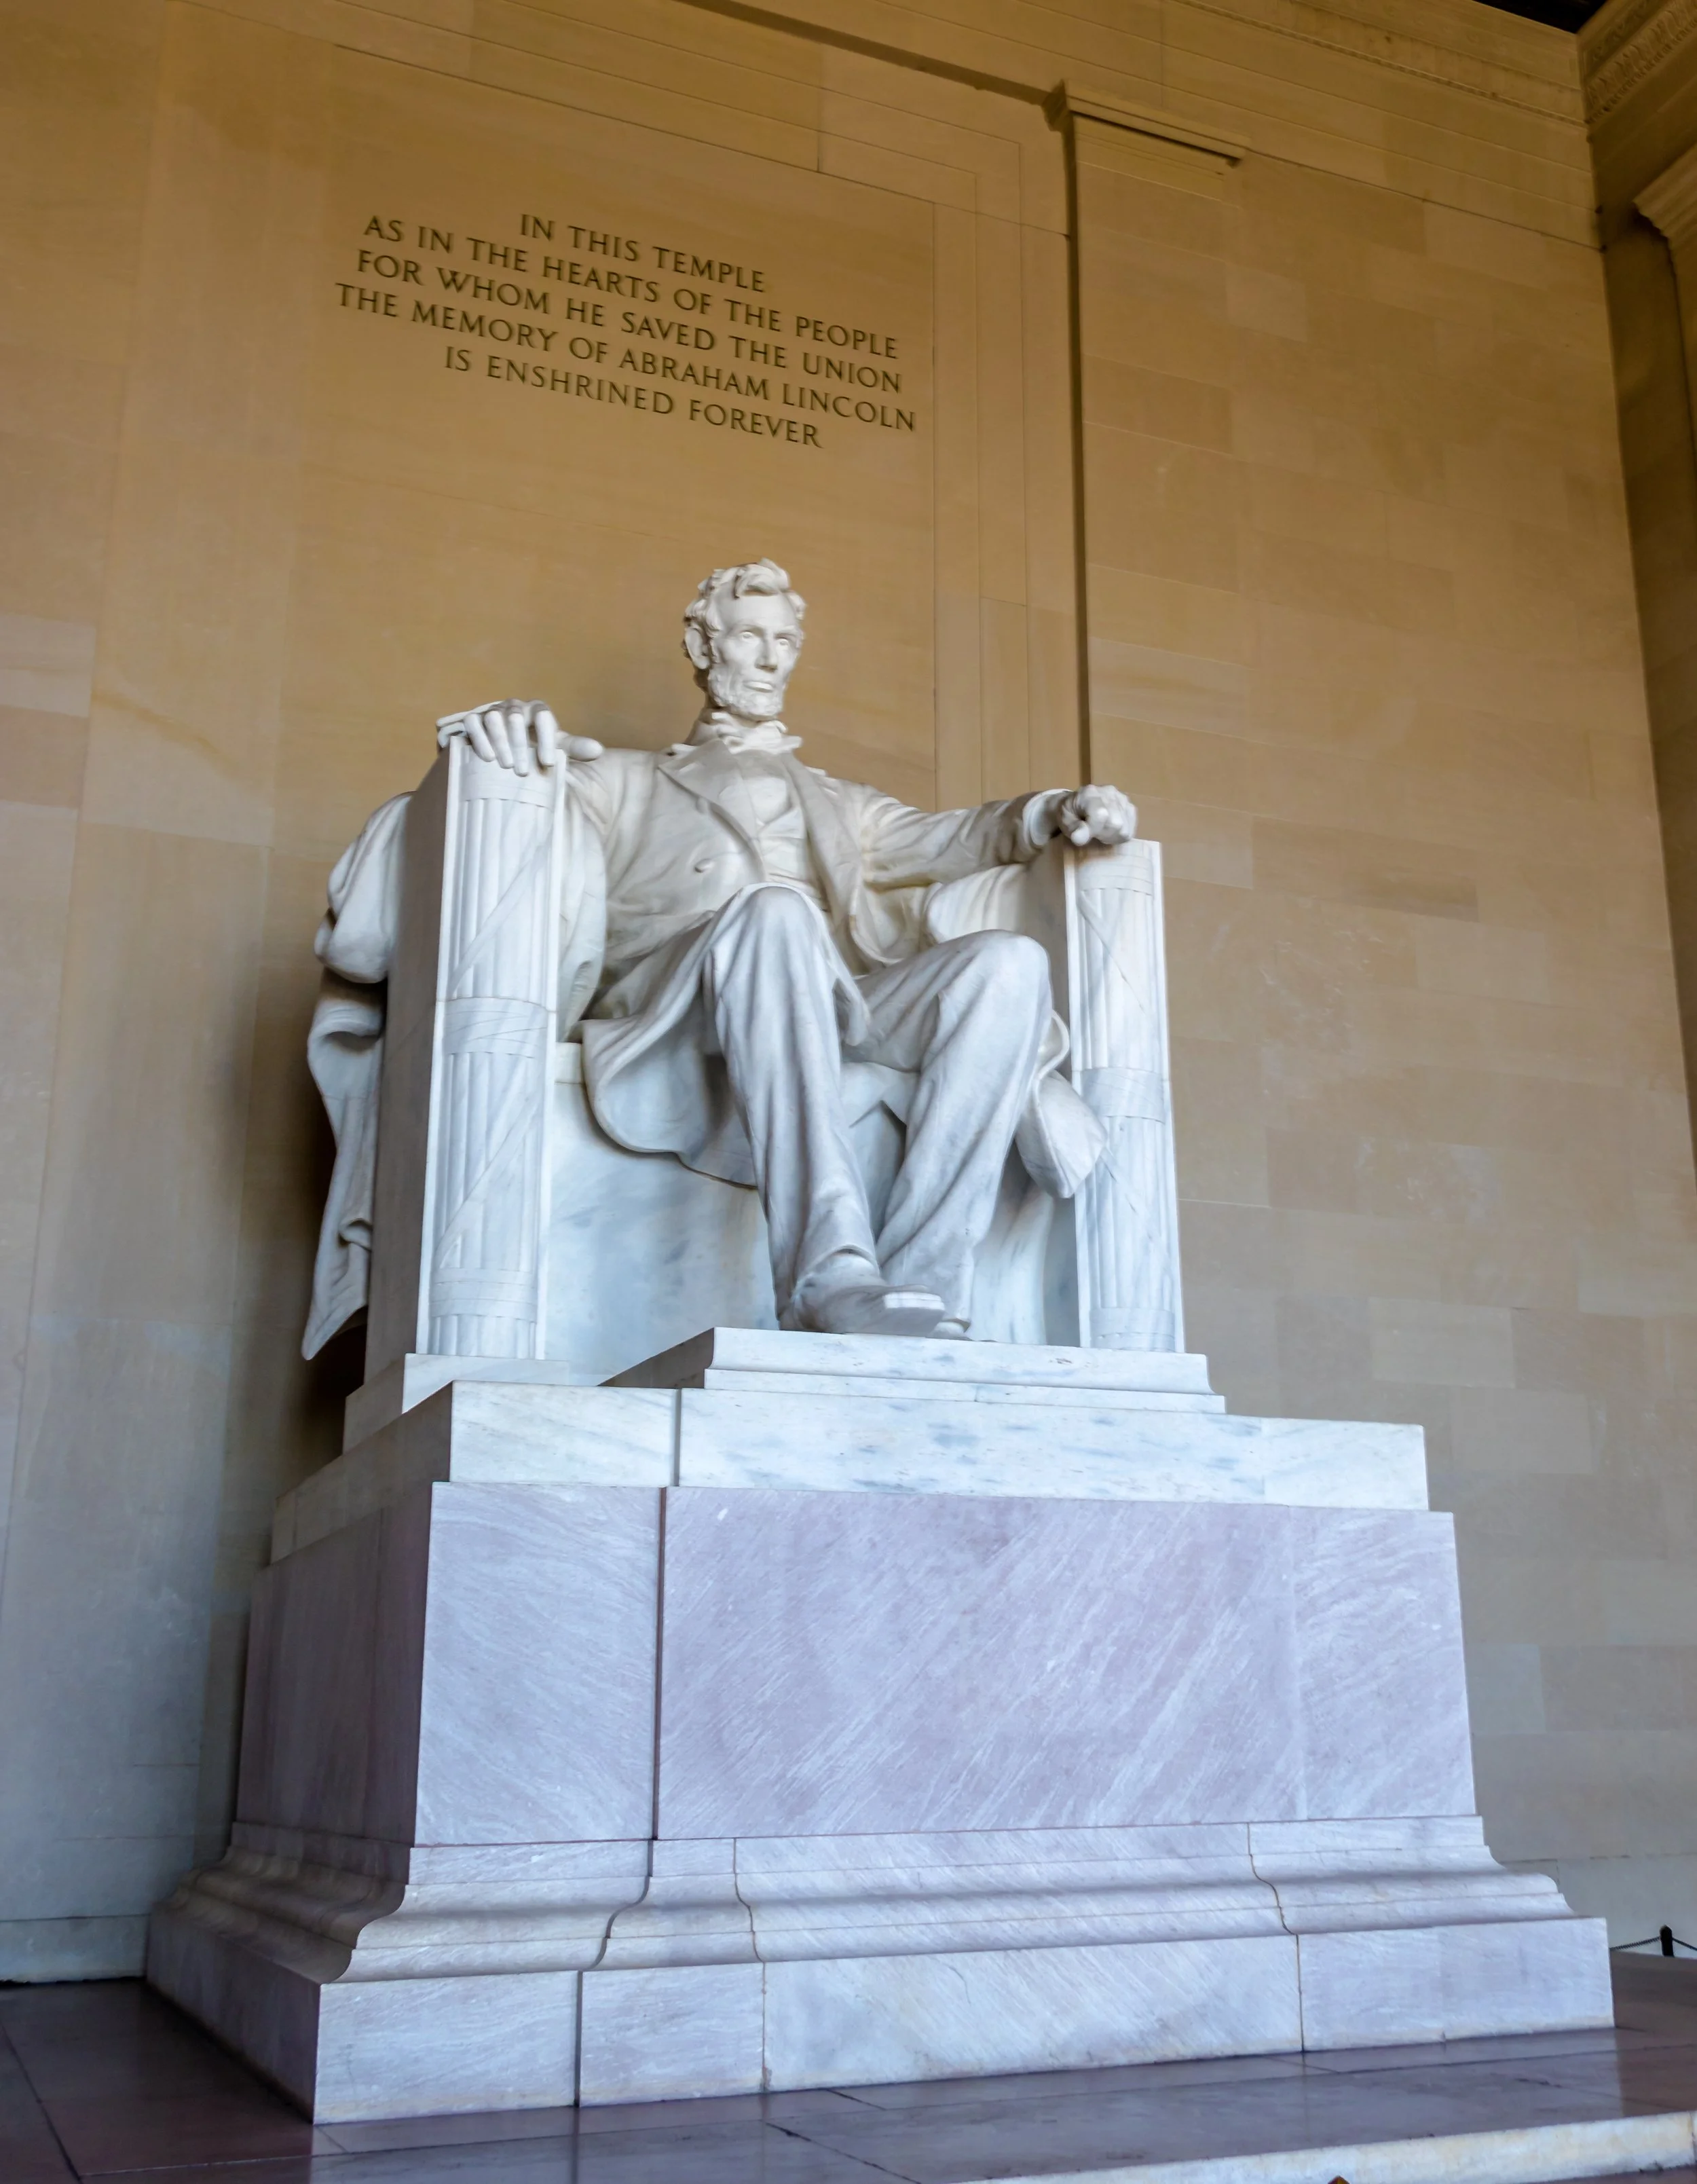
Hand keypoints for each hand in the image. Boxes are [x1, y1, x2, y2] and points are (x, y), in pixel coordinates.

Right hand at [435, 700, 603, 774]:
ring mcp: (493, 711)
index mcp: (537, 710)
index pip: (543, 716)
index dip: (546, 739)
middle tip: (522, 771)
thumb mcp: (556, 747)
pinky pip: (473, 723)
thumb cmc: (536, 747)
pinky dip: (479, 739)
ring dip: (499, 741)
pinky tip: (487, 758)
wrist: (508, 747)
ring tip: (505, 766)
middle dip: (520, 745)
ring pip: (493, 717)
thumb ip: (575, 748)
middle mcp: (515, 707)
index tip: (548, 763)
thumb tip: (598, 751)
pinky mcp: (474, 720)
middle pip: (516, 718)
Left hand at [1049, 783, 1135, 846]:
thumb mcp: (1064, 821)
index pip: (1101, 814)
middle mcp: (1109, 792)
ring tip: (1101, 830)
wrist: (1076, 802)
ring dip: (1111, 835)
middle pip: (1116, 824)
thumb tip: (1079, 838)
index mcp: (1089, 794)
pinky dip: (1120, 834)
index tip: (1085, 833)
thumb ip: (1073, 829)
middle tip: (1093, 832)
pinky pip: (1131, 829)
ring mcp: (1122, 798)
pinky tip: (1110, 829)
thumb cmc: (1069, 814)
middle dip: (1103, 834)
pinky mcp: (1129, 805)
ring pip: (1124, 828)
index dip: (1094, 829)